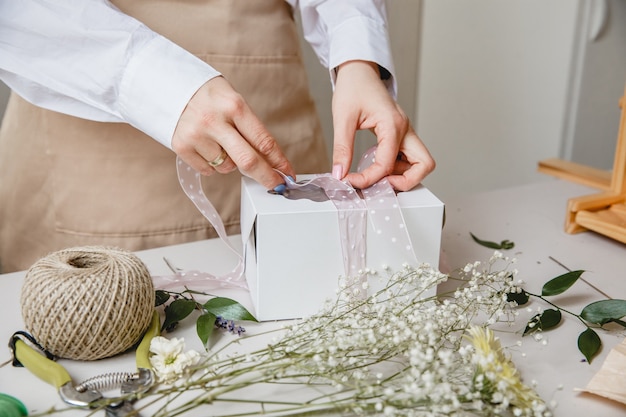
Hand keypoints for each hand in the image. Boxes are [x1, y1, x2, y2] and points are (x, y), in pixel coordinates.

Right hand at [171, 77, 294, 188]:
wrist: (169, 85)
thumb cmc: (209, 96)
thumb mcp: (233, 102)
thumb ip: (250, 130)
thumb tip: (271, 162)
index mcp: (234, 106)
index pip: (263, 140)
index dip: (279, 161)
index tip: (288, 173)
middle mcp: (215, 121)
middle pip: (248, 160)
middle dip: (266, 177)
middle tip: (276, 185)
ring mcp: (196, 135)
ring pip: (227, 167)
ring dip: (230, 162)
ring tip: (219, 141)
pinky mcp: (181, 146)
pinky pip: (208, 170)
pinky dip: (212, 164)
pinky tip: (206, 146)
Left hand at [331, 61, 434, 190]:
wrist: (359, 71)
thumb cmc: (353, 88)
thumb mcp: (342, 118)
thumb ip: (342, 148)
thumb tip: (340, 174)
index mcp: (393, 124)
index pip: (387, 164)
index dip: (369, 179)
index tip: (350, 181)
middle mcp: (405, 129)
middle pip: (423, 165)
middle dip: (404, 181)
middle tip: (380, 184)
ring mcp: (406, 132)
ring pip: (419, 163)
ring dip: (402, 175)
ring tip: (376, 175)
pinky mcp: (401, 134)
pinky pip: (409, 158)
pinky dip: (397, 167)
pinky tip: (377, 165)